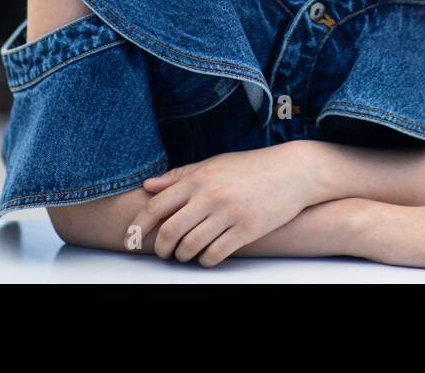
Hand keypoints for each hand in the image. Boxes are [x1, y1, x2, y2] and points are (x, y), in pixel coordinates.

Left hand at [134, 142, 322, 266]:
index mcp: (198, 178)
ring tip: (185, 255)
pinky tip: (206, 257)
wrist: (293, 172)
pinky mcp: (247, 229)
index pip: (156, 206)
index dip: (139, 227)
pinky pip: (215, 254)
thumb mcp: (213, 164)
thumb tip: (148, 186)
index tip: (132, 239)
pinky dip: (205, 261)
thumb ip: (180, 176)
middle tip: (163, 253)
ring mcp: (229, 213)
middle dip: (161, 248)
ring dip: (183, 256)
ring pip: (190, 246)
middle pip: (170, 231)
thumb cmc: (251, 167)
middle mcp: (210, 195)